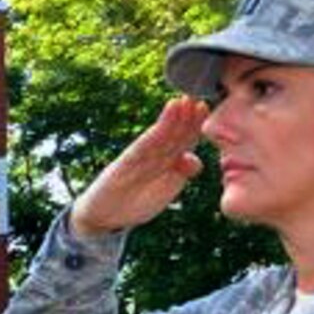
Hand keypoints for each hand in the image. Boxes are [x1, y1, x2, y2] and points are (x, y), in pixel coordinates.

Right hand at [70, 96, 208, 239]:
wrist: (105, 215)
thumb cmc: (136, 202)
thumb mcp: (165, 190)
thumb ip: (180, 174)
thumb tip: (194, 160)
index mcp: (167, 162)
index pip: (185, 140)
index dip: (196, 125)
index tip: (208, 109)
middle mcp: (156, 155)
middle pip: (177, 132)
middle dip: (189, 116)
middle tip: (201, 97)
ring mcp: (143, 156)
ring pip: (165, 133)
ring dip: (176, 115)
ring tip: (186, 99)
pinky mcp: (129, 160)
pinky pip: (149, 141)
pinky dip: (161, 125)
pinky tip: (171, 108)